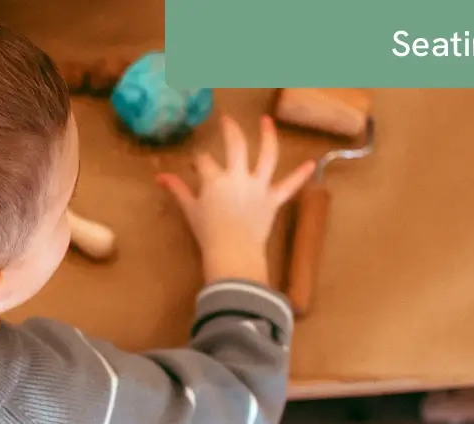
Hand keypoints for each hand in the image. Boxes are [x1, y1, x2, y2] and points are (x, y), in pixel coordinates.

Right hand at [157, 115, 314, 284]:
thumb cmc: (208, 233)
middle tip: (227, 120)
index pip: (203, 161)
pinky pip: (289, 186)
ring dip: (268, 136)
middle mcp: (238, 176)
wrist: (233, 253)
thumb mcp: (190, 210)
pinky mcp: (273, 199)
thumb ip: (178, 190)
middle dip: (230, 130)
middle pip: (235, 145)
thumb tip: (160, 176)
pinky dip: (301, 176)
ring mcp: (258, 186)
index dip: (198, 161)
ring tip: (267, 121)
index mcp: (215, 178)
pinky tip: (312, 164)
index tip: (195, 166)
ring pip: (267, 156)